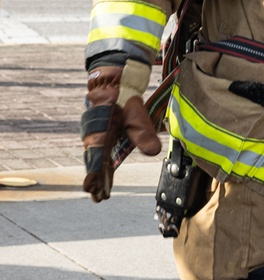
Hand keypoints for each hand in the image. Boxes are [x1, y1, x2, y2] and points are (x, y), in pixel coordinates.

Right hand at [80, 61, 160, 202]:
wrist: (113, 81)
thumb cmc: (122, 97)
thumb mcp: (135, 114)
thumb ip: (143, 133)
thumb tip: (153, 152)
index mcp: (100, 133)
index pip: (97, 159)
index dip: (96, 175)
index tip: (93, 189)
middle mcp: (95, 137)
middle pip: (95, 164)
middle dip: (97, 181)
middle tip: (98, 199)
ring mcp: (96, 136)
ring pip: (96, 160)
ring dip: (99, 176)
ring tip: (100, 193)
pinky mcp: (101, 135)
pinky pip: (100, 154)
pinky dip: (102, 167)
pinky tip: (105, 177)